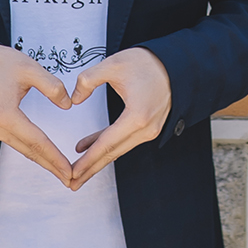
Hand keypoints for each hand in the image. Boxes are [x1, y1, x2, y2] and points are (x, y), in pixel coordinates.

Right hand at [0, 45, 75, 185]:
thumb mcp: (28, 67)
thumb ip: (51, 85)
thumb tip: (67, 104)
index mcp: (6, 114)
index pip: (37, 141)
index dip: (55, 157)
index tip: (68, 170)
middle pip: (29, 151)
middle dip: (50, 166)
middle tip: (69, 179)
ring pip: (20, 148)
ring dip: (40, 159)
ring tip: (59, 168)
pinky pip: (13, 142)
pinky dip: (28, 150)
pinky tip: (39, 153)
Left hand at [66, 47, 172, 187]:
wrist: (176, 64)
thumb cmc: (149, 63)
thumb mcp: (114, 64)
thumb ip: (89, 79)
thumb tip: (74, 99)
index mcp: (137, 116)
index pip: (107, 143)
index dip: (88, 159)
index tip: (73, 172)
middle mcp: (145, 128)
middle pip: (113, 153)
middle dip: (91, 169)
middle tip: (71, 184)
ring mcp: (149, 130)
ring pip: (118, 149)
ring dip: (97, 160)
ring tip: (78, 172)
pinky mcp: (148, 127)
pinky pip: (123, 140)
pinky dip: (106, 145)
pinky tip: (87, 147)